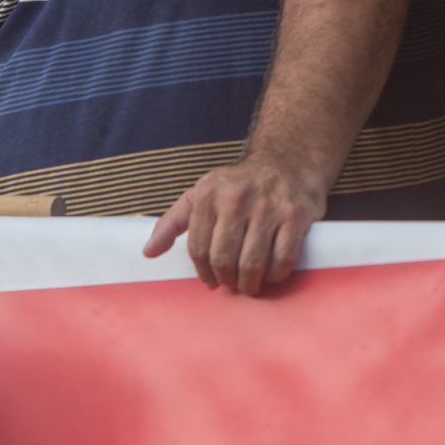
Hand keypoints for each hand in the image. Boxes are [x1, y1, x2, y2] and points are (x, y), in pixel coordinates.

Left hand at [142, 155, 327, 293]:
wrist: (288, 160)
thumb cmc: (240, 184)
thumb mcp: (202, 194)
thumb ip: (172, 222)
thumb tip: (149, 252)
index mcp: (209, 193)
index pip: (198, 248)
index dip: (204, 272)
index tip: (212, 281)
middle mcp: (237, 198)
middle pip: (224, 259)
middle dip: (227, 280)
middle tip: (233, 284)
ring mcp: (269, 206)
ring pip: (252, 262)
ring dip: (250, 282)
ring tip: (250, 284)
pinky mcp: (295, 215)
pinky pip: (283, 258)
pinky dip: (276, 274)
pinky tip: (272, 274)